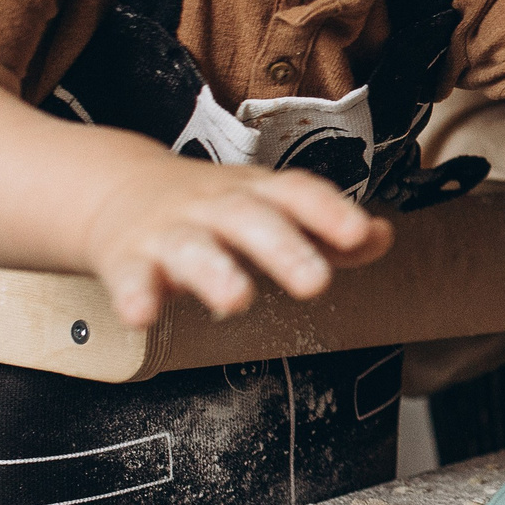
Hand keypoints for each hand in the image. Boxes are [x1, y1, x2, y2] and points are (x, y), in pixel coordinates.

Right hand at [82, 157, 392, 327]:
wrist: (123, 188)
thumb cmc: (214, 208)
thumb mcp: (271, 208)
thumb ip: (325, 228)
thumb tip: (381, 237)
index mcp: (256, 193)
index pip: (296, 192)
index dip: (328, 211)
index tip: (358, 233)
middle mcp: (215, 206)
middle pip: (249, 219)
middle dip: (282, 248)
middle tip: (315, 282)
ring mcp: (170, 231)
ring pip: (191, 247)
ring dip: (213, 272)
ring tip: (236, 301)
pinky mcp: (128, 259)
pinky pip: (130, 277)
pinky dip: (134, 295)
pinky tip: (143, 316)